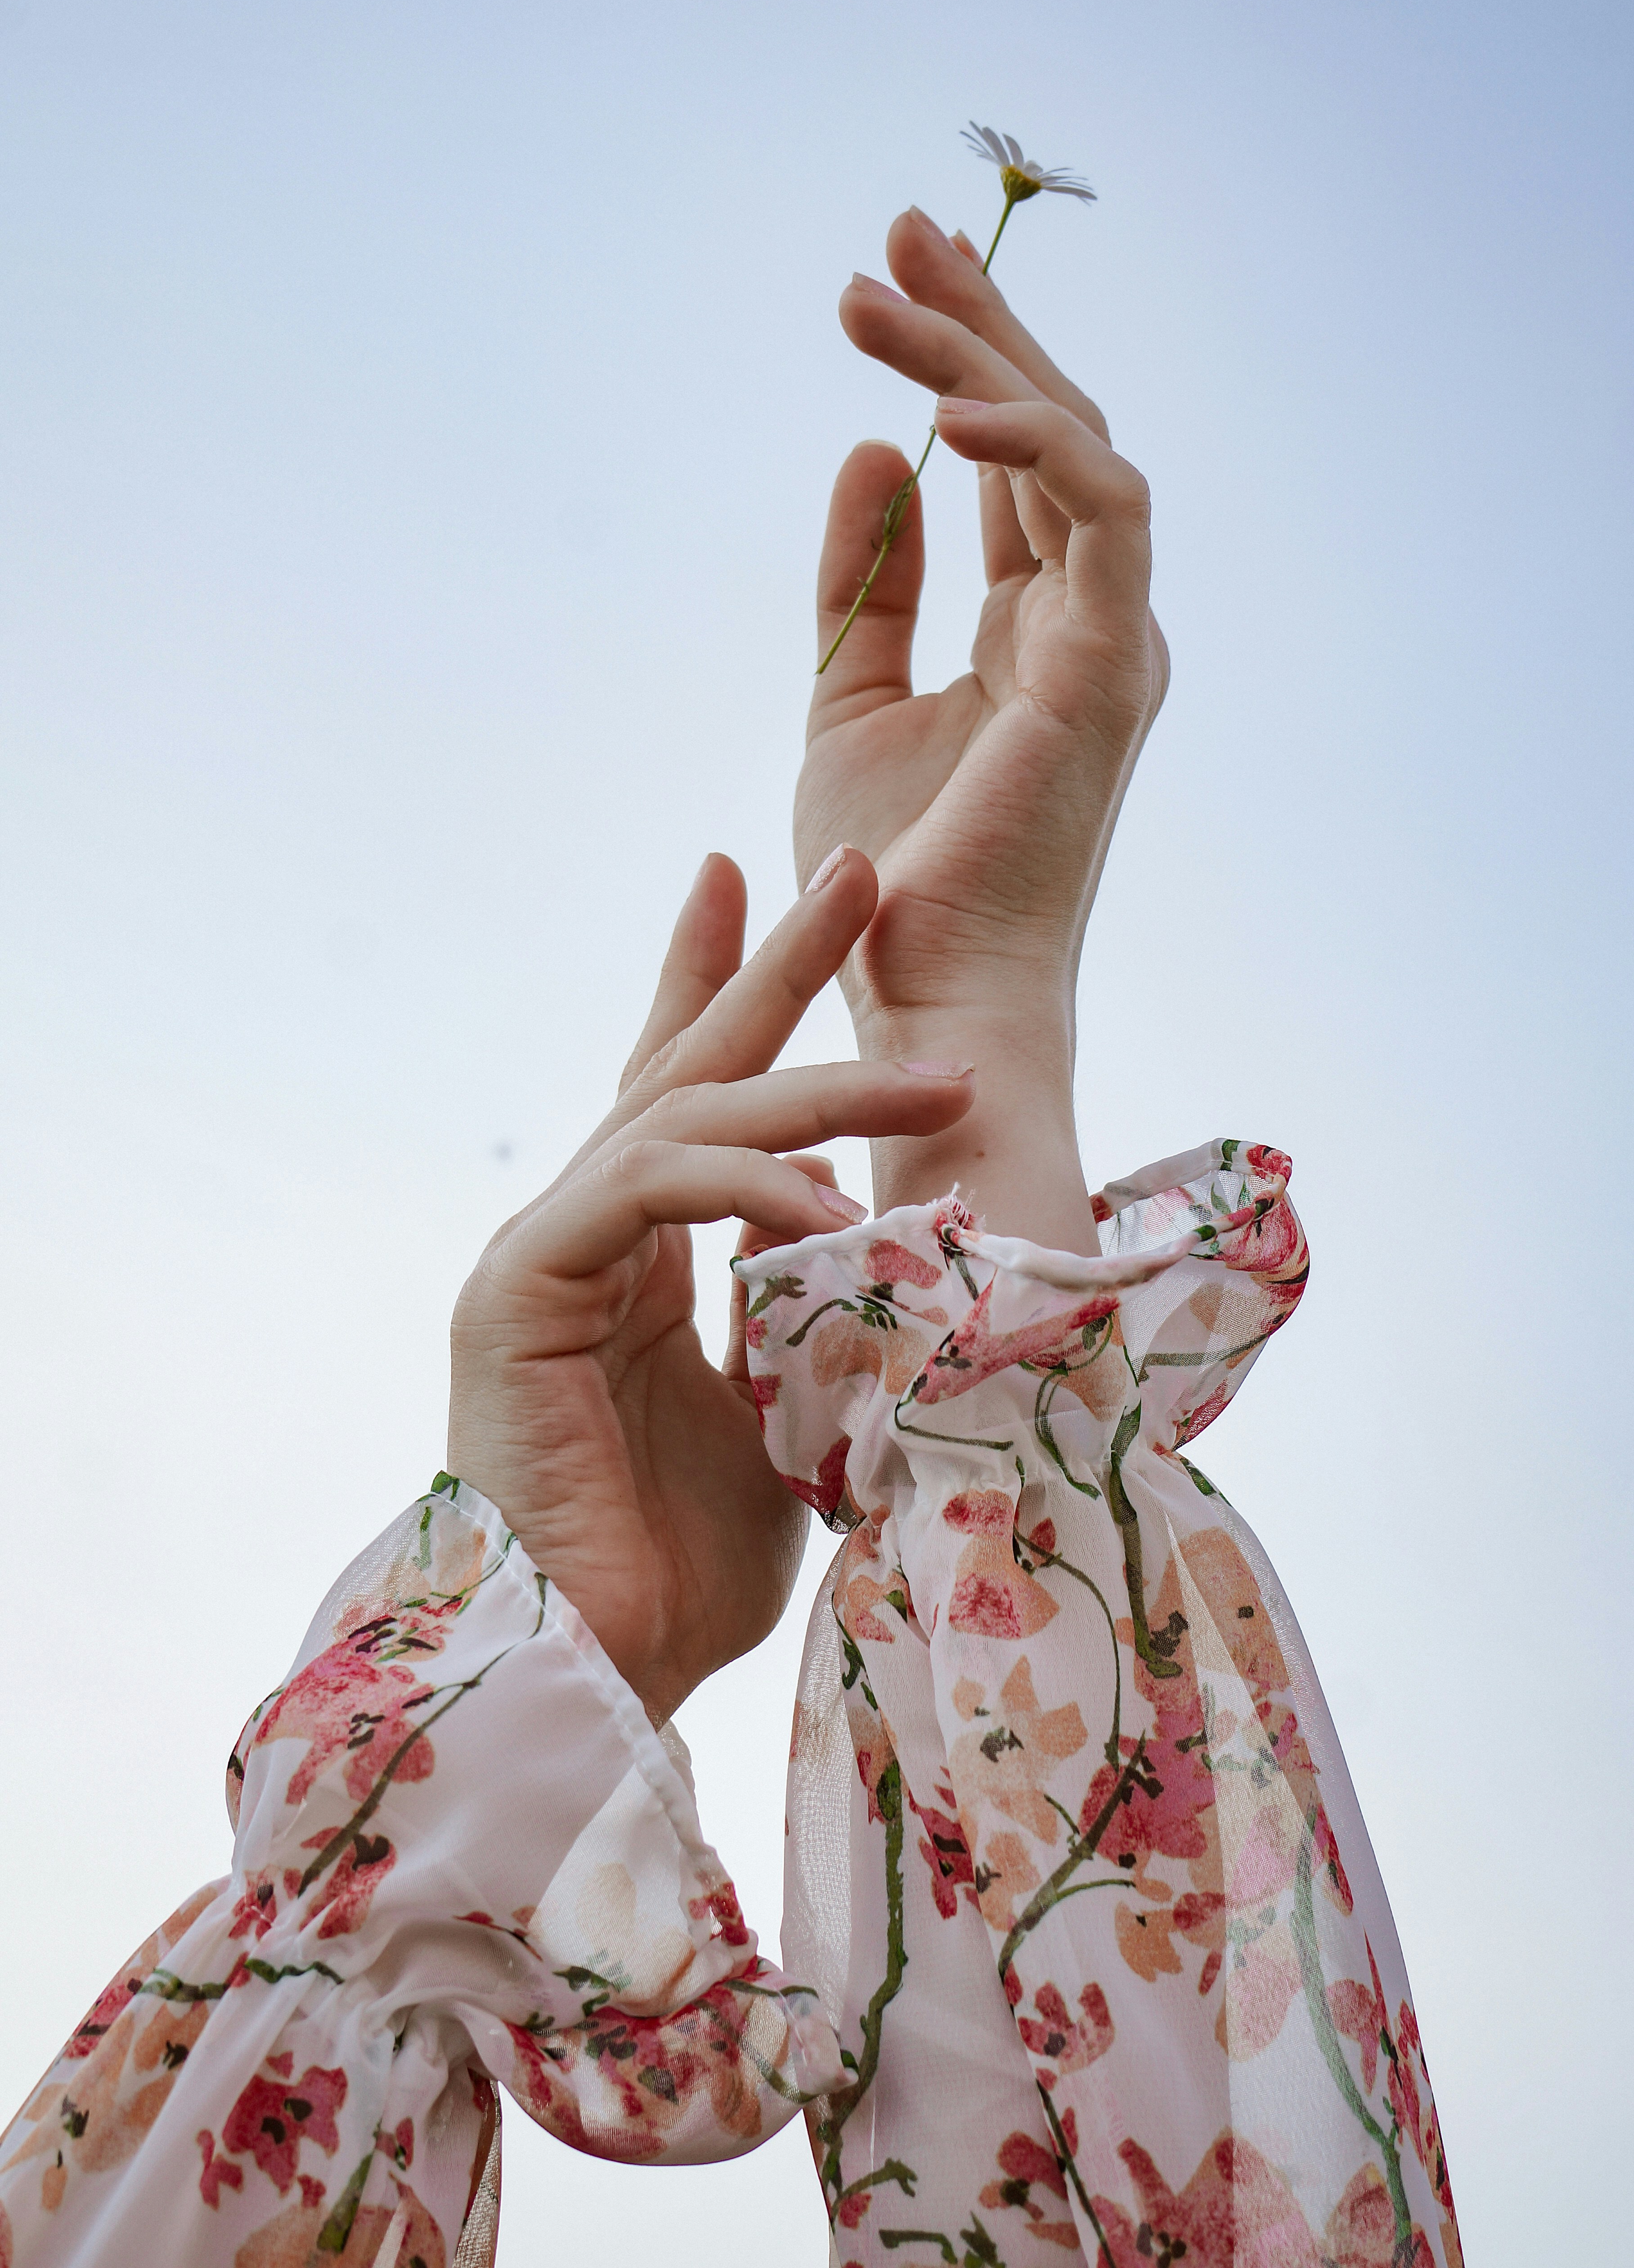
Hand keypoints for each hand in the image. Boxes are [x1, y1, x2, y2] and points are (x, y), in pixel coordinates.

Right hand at [446, 847, 974, 1723]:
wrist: (601, 1673)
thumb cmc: (685, 1568)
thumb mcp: (785, 1407)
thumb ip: (803, 1311)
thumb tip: (867, 1226)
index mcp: (639, 1258)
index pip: (687, 1099)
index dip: (722, 988)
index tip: (761, 889)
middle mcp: (584, 1235)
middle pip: (683, 1066)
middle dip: (768, 964)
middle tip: (850, 867)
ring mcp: (544, 1253)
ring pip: (684, 1118)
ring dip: (818, 1088)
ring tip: (935, 1071)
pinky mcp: (521, 1285)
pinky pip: (648, 1193)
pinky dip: (751, 1189)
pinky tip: (837, 1207)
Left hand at [795, 207, 1167, 1244]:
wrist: (918, 990)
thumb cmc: (888, 880)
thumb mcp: (849, 700)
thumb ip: (869, 582)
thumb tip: (881, 453)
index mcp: (1043, 634)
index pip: (1016, 468)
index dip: (962, 365)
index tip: (887, 280)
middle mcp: (1093, 624)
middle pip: (1055, 432)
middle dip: (981, 325)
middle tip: (902, 235)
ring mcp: (1113, 641)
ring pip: (1078, 448)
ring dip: (988, 359)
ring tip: (885, 290)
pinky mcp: (1109, 663)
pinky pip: (1095, 511)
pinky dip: (1032, 445)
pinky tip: (950, 405)